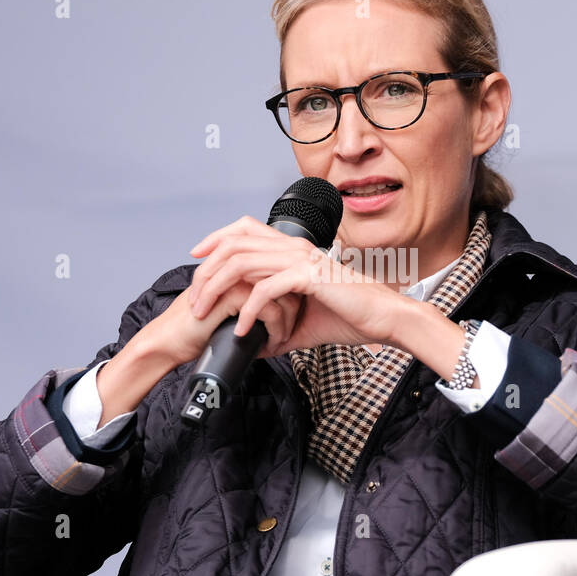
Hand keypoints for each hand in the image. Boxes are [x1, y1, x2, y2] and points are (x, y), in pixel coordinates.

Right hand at [139, 279, 303, 366]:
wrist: (169, 342)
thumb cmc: (195, 330)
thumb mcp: (229, 313)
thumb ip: (250, 303)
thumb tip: (282, 312)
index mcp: (239, 267)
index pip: (282, 275)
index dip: (292, 301)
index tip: (287, 326)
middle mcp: (240, 266)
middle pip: (287, 283)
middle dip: (294, 313)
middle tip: (285, 336)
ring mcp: (237, 277)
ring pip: (283, 295)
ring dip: (286, 323)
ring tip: (279, 342)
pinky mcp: (233, 293)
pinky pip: (270, 310)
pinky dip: (275, 331)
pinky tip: (268, 346)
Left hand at [187, 215, 409, 356]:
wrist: (383, 319)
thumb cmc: (351, 315)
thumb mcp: (303, 323)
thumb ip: (277, 330)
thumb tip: (256, 346)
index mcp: (293, 249)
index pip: (245, 228)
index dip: (216, 237)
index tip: (196, 257)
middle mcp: (294, 247)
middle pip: (234, 243)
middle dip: (206, 269)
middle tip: (193, 297)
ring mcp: (301, 260)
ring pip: (242, 263)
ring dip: (217, 289)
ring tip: (206, 313)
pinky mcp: (309, 278)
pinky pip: (265, 290)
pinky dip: (248, 312)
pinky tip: (242, 330)